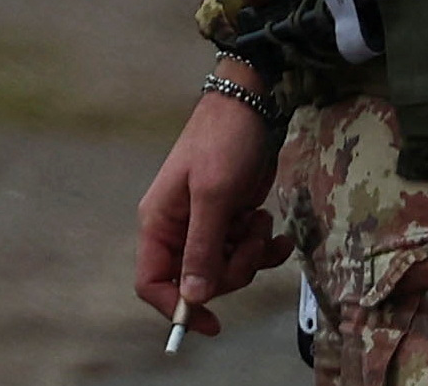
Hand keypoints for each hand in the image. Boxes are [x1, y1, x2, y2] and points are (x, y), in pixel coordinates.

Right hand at [131, 72, 277, 335]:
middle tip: (249, 241)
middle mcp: (177, 229)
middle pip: (198, 281)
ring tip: (259, 222)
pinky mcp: (231, 220)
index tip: (211, 322)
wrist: (253, 106)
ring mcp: (205, 225)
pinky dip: (264, 247)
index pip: (152, 282)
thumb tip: (192, 299)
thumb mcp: (213, 196)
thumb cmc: (223, 142)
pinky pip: (245, 253)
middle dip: (231, 269)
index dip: (176, 307)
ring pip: (225, 269)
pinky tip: (276, 232)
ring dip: (250, 254)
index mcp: (159, 224)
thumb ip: (202, 248)